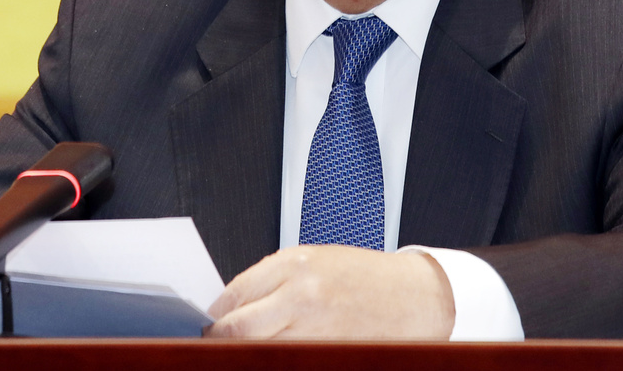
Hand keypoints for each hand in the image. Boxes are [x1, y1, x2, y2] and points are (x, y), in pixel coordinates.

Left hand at [205, 245, 453, 339]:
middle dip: (222, 339)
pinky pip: (286, 363)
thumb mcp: (314, 261)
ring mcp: (315, 331)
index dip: (213, 315)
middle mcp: (302, 297)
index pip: (232, 296)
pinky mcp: (328, 355)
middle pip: (237, 329)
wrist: (414, 296)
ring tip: (250, 348)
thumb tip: (229, 306)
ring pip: (258, 351)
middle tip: (217, 343)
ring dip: (248, 352)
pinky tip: (278, 354)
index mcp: (294, 266)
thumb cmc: (364, 277)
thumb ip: (271, 279)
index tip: (208, 324)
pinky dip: (276, 360)